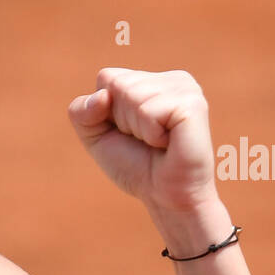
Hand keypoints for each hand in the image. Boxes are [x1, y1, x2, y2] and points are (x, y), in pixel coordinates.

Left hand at [67, 68, 218, 212]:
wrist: (164, 196)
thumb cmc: (135, 165)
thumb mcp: (95, 136)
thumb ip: (81, 111)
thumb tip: (102, 96)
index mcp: (152, 80)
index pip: (106, 78)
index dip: (106, 113)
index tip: (129, 133)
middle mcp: (171, 79)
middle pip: (117, 85)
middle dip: (121, 121)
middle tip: (145, 140)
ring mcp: (185, 88)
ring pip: (131, 95)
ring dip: (136, 129)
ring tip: (158, 142)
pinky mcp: (193, 104)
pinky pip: (148, 111)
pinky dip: (150, 135)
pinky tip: (169, 143)